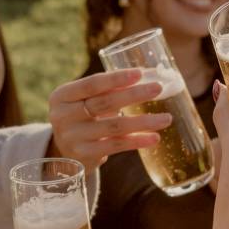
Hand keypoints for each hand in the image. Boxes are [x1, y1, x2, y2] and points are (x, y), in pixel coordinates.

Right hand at [48, 70, 172, 169]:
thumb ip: (107, 90)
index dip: (116, 79)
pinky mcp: (85, 155)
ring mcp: (73, 137)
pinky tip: (154, 138)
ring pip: (114, 126)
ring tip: (166, 118)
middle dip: (134, 95)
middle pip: (104, 103)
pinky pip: (116, 146)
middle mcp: (63, 116)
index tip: (140, 73)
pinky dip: (137, 141)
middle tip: (158, 88)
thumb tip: (148, 77)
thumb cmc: (81, 117)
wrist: (63, 152)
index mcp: (62, 96)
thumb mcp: (85, 101)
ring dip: (143, 122)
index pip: (91, 84)